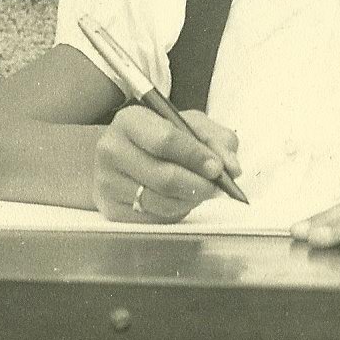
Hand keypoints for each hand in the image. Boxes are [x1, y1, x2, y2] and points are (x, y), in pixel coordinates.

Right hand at [93, 106, 241, 222]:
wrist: (122, 155)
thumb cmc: (159, 136)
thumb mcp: (188, 124)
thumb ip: (215, 139)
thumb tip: (231, 168)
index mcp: (130, 120)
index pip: (165, 140)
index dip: (196, 156)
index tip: (218, 168)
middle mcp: (112, 150)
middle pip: (164, 176)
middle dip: (198, 184)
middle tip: (217, 186)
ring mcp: (107, 182)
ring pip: (160, 202)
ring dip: (190, 200)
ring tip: (200, 190)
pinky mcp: (111, 209)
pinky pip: (153, 218)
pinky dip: (175, 212)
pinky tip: (180, 199)